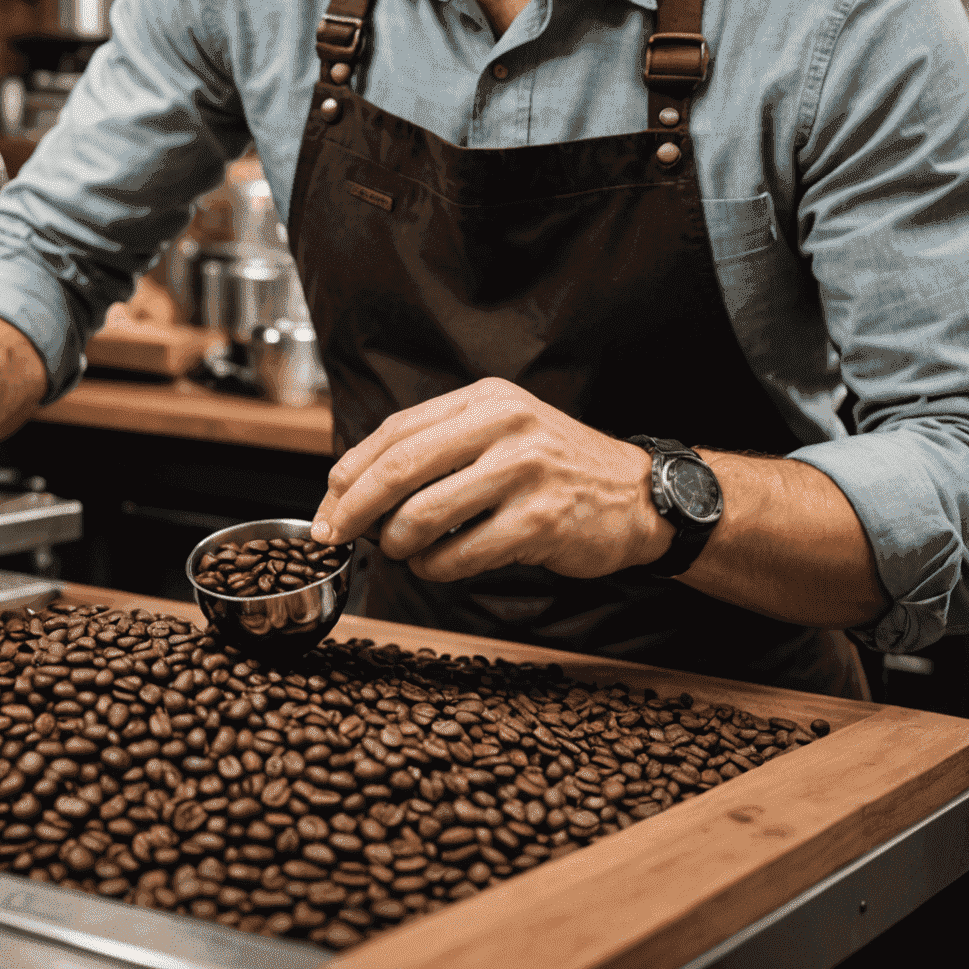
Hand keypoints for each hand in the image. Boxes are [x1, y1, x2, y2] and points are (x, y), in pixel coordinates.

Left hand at [309, 377, 672, 580]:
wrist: (639, 495)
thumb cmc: (556, 467)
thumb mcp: (501, 432)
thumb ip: (438, 448)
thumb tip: (355, 487)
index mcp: (485, 400)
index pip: (396, 430)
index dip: (352, 469)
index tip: (329, 500)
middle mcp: (504, 427)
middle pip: (400, 468)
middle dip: (355, 507)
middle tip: (333, 534)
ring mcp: (524, 473)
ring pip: (425, 515)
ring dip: (397, 543)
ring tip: (399, 551)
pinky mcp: (540, 522)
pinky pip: (462, 554)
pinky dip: (435, 568)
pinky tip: (436, 566)